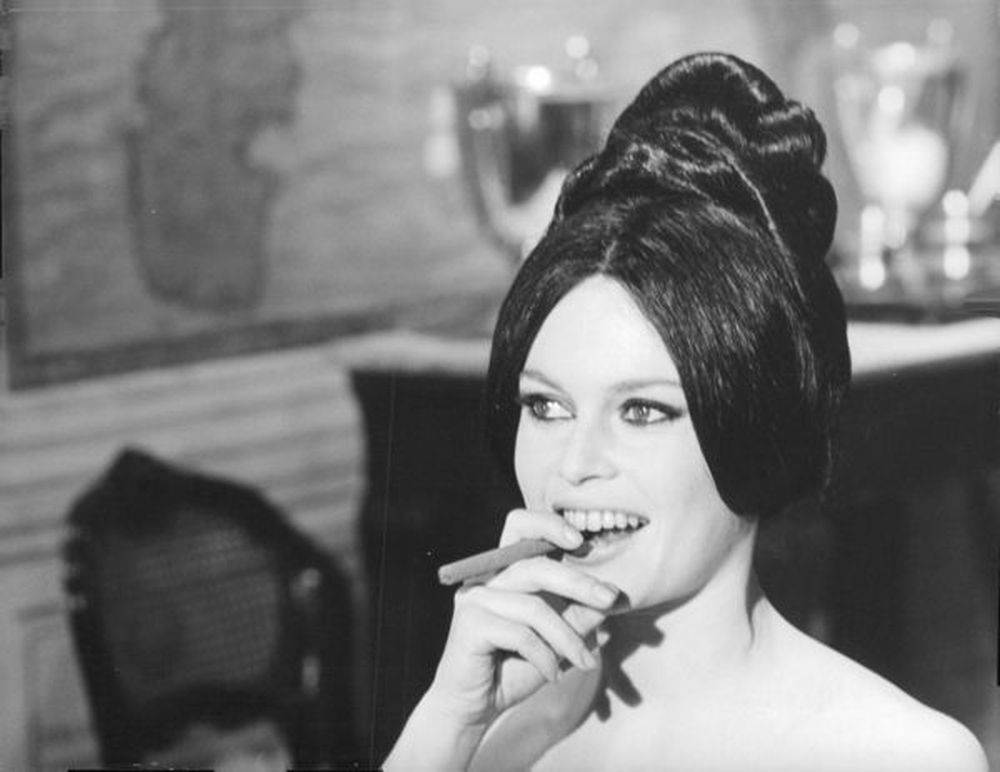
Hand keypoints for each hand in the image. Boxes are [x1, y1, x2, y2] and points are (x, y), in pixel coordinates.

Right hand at [425, 509, 619, 729]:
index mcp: (505, 571)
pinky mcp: (470, 624)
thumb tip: (614, 596)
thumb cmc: (515, 666)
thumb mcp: (558, 638)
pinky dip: (545, 657)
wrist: (476, 706)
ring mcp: (474, 598)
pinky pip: (521, 634)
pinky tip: (552, 674)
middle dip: (579, 582)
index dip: (549, 524)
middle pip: (536, 565)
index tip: (581, 541)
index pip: (520, 525)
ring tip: (585, 662)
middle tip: (610, 600)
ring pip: (534, 607)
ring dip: (567, 638)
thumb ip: (580, 614)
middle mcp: (486, 578)